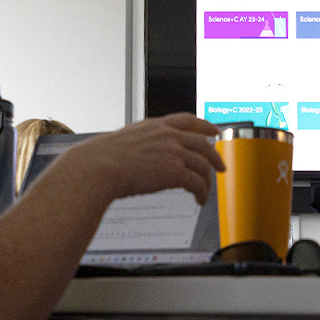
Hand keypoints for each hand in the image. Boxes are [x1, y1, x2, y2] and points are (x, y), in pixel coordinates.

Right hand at [72, 113, 225, 204]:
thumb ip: (141, 142)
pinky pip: (198, 182)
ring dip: (207, 181)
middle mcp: (169, 136)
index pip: (188, 120)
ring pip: (203, 165)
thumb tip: (141, 154)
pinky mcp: (175, 172)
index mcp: (156, 126)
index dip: (205, 125)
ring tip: (206, 192)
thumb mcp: (126, 140)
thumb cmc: (102, 158)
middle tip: (221, 166)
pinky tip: (199, 200)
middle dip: (215, 156)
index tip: (214, 130)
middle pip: (203, 143)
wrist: (98, 167)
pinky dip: (202, 192)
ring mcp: (174, 152)